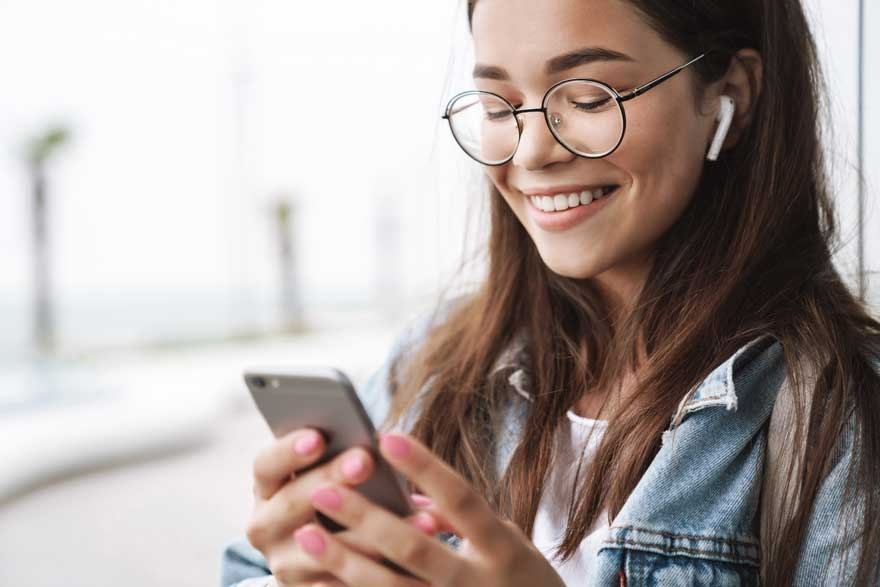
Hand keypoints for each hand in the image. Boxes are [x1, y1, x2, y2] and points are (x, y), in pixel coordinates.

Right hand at [245, 428, 439, 586]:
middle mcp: (264, 526)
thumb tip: (380, 441)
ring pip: (319, 550)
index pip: (266, 465)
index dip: (289, 450)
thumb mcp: (321, 475)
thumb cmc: (330, 495)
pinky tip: (410, 559)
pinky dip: (375, 569)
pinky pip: (340, 582)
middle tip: (366, 461)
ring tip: (414, 515)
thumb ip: (340, 457)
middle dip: (329, 480)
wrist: (313, 559)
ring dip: (366, 533)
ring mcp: (283, 564)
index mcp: (266, 487)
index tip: (320, 437)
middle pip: (291, 502)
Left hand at [293, 432, 566, 586]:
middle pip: (414, 547)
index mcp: (502, 548)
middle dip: (365, 518)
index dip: (424, 467)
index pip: (461, 499)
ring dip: (344, 562)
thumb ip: (463, 518)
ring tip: (305, 534)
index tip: (386, 435)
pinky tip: (315, 583)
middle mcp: (477, 583)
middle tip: (323, 489)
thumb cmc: (524, 582)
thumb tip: (410, 495)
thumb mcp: (509, 544)